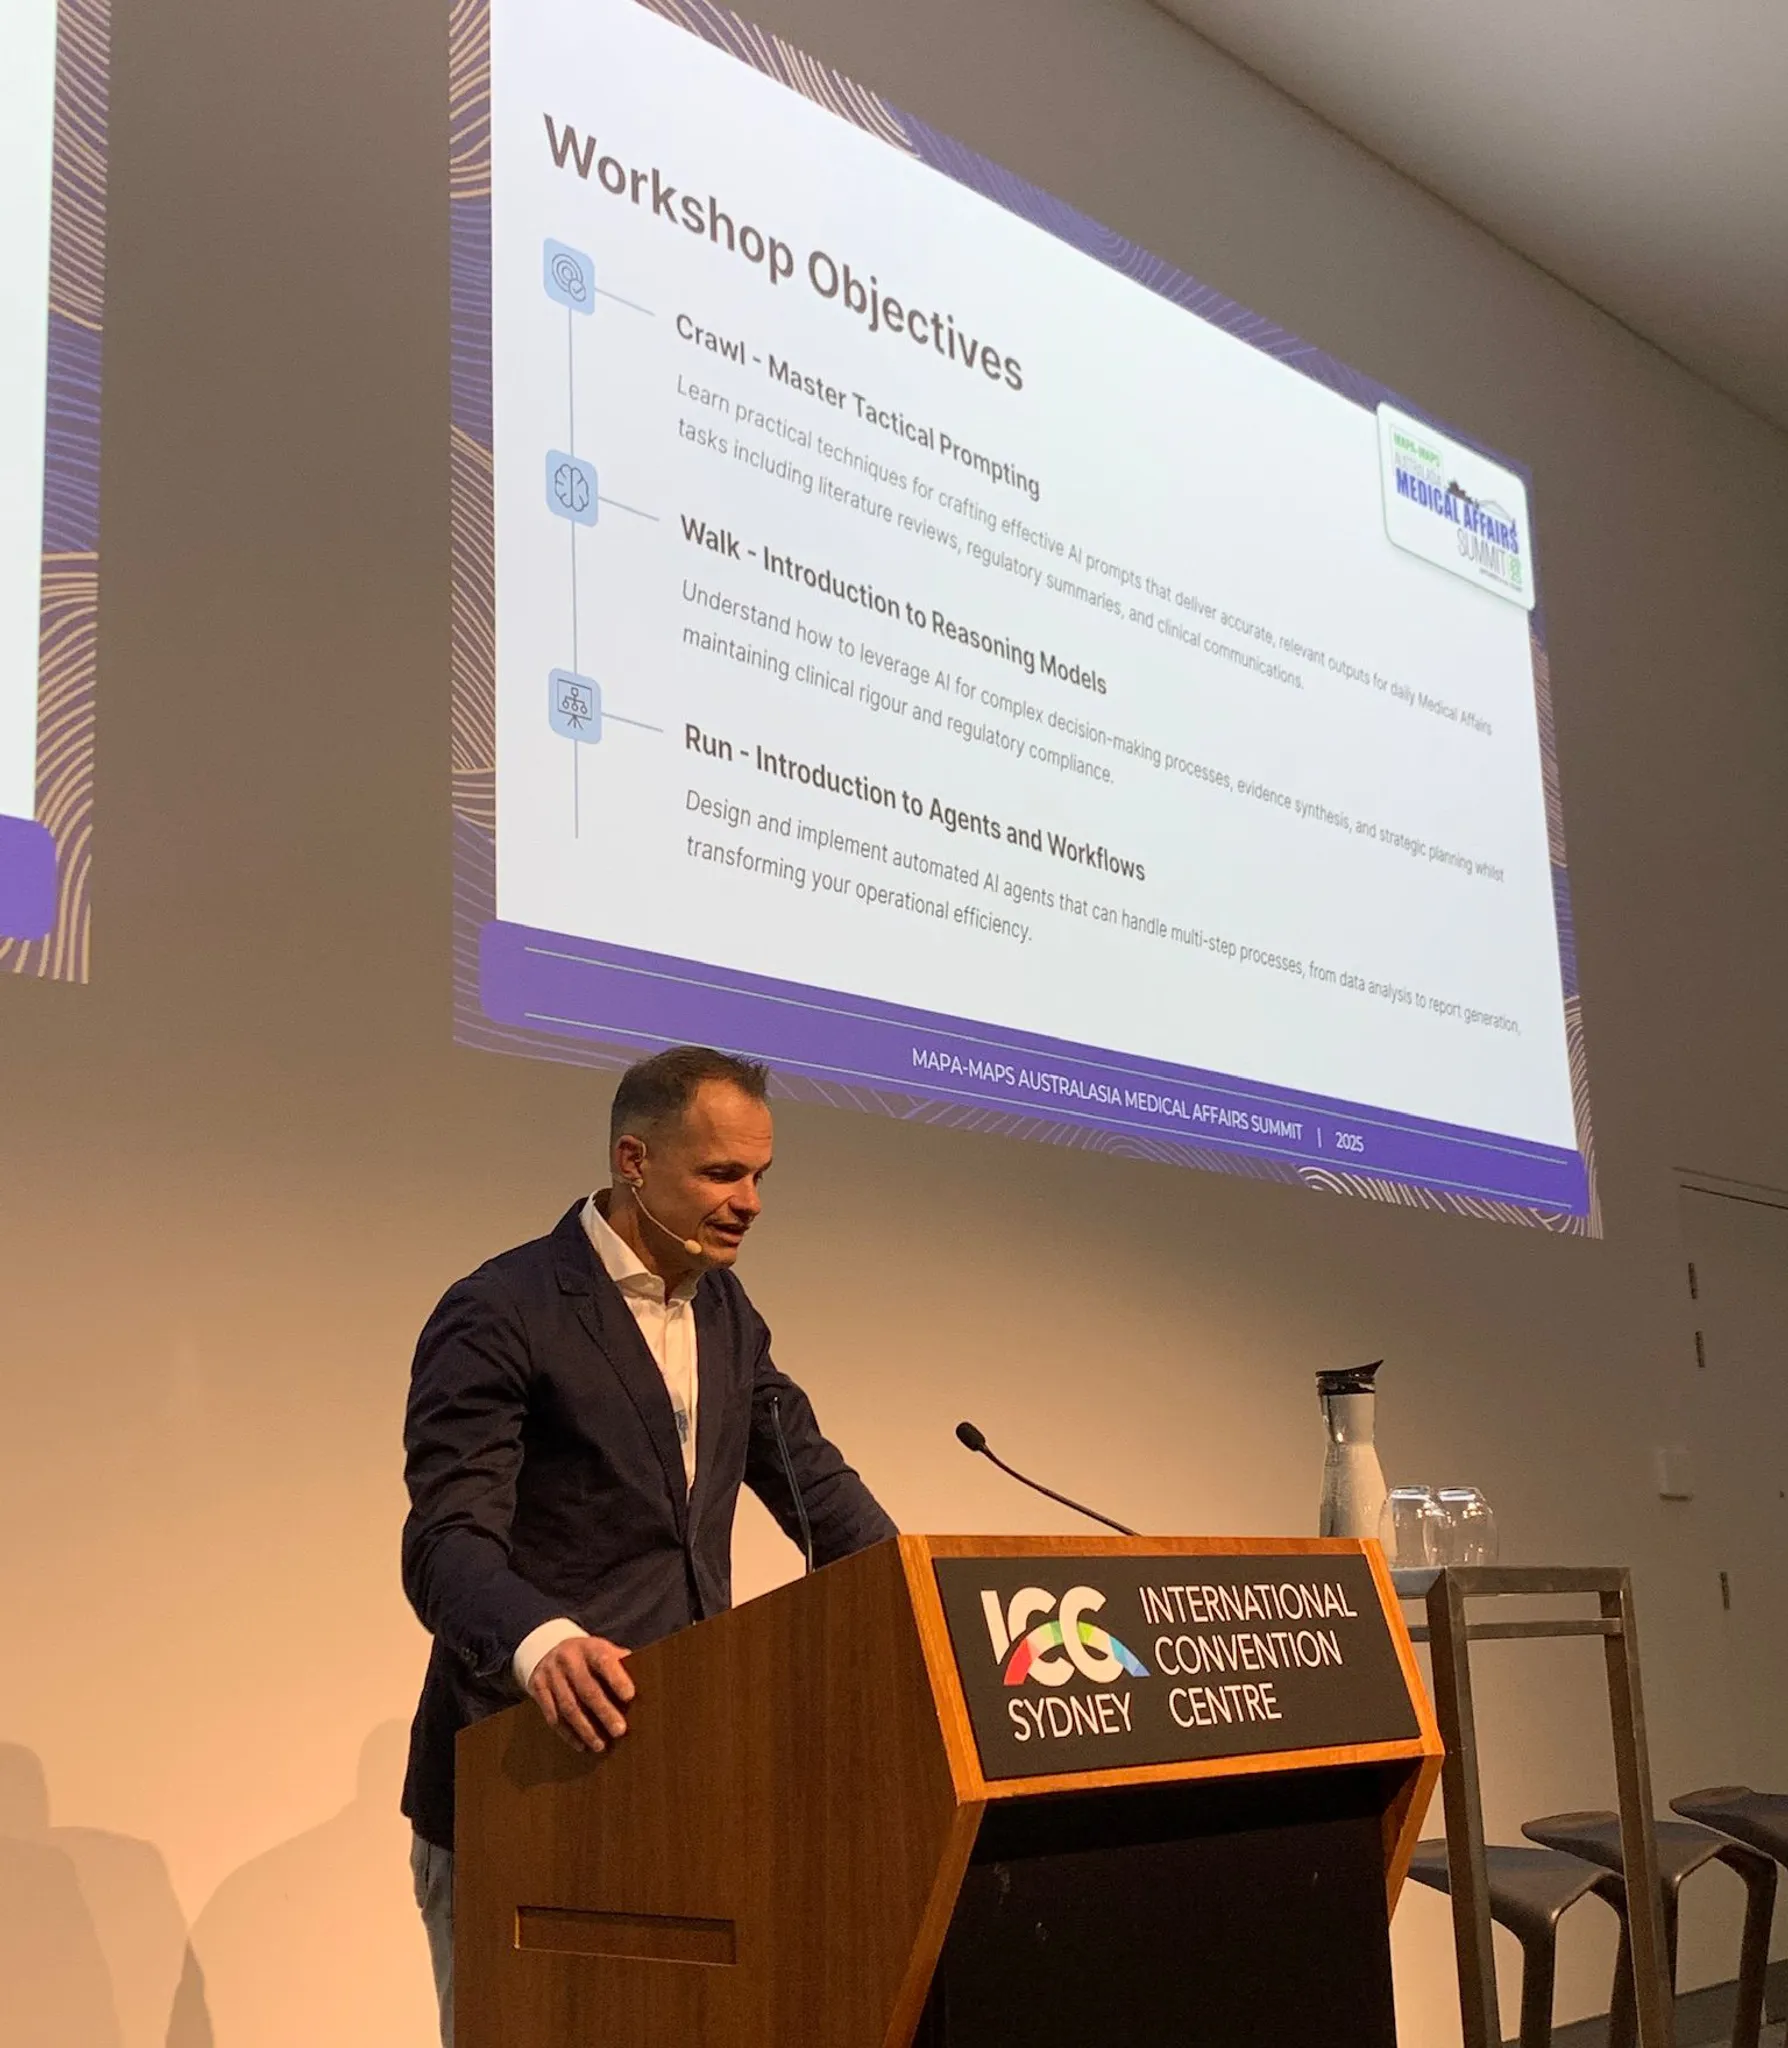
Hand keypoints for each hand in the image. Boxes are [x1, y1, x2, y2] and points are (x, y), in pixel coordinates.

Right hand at [527, 1634, 634, 1753]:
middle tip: (619, 1731)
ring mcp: (551, 1673)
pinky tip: (580, 1745)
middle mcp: (568, 1659)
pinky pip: (552, 1715)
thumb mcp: (602, 1651)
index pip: (604, 1661)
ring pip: (568, 1706)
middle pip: (586, 1689)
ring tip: (600, 1745)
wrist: (548, 1647)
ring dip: (585, 1729)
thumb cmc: (587, 1656)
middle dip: (604, 1712)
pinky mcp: (537, 1688)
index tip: (630, 1696)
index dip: (617, 1678)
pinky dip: (567, 1733)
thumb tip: (647, 1681)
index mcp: (590, 1647)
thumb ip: (620, 1664)